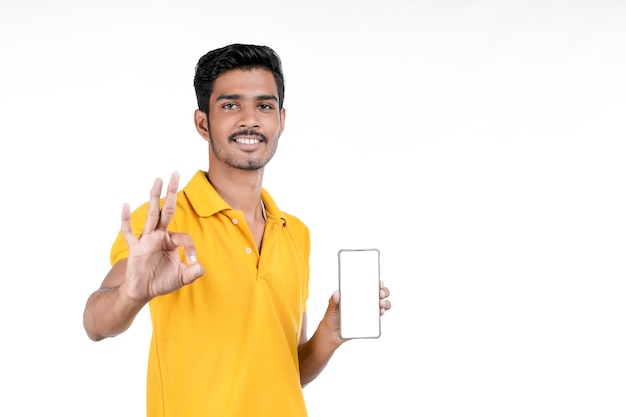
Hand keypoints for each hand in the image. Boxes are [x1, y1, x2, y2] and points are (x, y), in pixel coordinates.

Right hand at [121, 172, 203, 302]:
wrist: (142, 291)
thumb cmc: (161, 281)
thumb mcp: (182, 278)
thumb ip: (193, 273)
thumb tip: (200, 267)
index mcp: (170, 241)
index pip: (183, 237)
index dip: (190, 248)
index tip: (192, 262)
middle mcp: (158, 236)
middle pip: (166, 210)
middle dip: (171, 193)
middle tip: (176, 173)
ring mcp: (145, 240)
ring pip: (151, 215)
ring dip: (154, 197)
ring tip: (158, 179)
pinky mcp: (134, 248)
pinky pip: (128, 232)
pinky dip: (126, 220)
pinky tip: (126, 205)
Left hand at [321, 281, 391, 345]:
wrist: (333, 333)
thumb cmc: (332, 316)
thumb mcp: (331, 307)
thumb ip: (333, 300)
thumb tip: (336, 294)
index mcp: (356, 293)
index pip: (369, 285)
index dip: (376, 282)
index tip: (378, 283)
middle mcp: (364, 300)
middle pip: (379, 293)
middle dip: (383, 291)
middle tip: (380, 293)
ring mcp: (368, 309)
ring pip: (382, 303)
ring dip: (385, 302)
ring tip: (381, 304)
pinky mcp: (370, 320)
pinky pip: (379, 314)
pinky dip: (382, 312)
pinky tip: (380, 311)